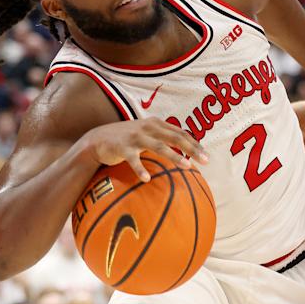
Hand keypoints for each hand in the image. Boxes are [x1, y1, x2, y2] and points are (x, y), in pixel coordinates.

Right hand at [86, 118, 208, 181]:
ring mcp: (135, 137)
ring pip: (158, 146)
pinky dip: (140, 169)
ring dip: (174, 156)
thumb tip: (185, 152)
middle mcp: (148, 127)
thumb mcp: (147, 134)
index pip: (181, 133)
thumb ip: (163, 138)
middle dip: (192, 149)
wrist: (98, 139)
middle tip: (205, 161)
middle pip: (175, 137)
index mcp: (156, 124)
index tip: (206, 156)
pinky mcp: (122, 147)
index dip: (195, 144)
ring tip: (187, 167)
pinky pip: (134, 160)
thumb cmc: (128, 139)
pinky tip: (147, 179)